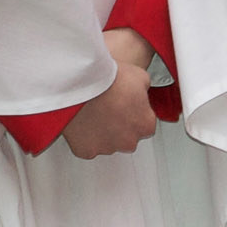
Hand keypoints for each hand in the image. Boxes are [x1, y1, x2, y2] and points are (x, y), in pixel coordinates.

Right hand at [59, 28, 158, 158]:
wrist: (79, 84)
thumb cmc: (110, 78)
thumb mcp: (140, 76)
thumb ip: (145, 90)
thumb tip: (145, 92)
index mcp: (145, 125)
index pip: (147, 124)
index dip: (138, 111)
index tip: (128, 102)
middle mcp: (127, 142)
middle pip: (128, 136)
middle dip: (122, 123)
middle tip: (111, 105)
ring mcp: (104, 148)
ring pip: (108, 142)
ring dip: (104, 130)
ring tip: (95, 109)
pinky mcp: (84, 150)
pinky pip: (89, 145)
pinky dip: (86, 135)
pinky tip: (83, 119)